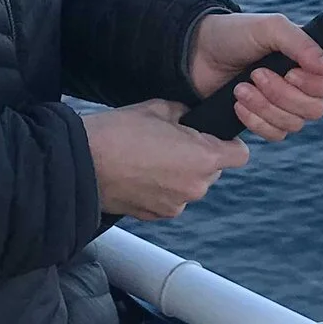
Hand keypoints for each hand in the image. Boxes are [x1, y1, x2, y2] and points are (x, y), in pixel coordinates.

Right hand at [81, 98, 247, 220]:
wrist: (82, 163)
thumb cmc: (118, 133)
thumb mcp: (158, 108)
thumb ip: (184, 114)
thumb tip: (190, 117)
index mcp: (204, 158)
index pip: (240, 155)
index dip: (229, 143)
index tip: (213, 137)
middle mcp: (196, 186)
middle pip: (214, 170)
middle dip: (198, 157)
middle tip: (170, 142)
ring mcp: (177, 204)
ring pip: (191, 185)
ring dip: (179, 174)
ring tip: (150, 158)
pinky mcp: (157, 215)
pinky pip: (171, 199)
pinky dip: (162, 189)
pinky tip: (140, 174)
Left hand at [187, 13, 322, 141]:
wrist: (198, 52)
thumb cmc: (236, 34)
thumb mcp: (269, 28)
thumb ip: (301, 43)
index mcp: (316, 60)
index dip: (321, 85)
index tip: (292, 72)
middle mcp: (308, 85)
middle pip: (317, 109)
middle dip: (282, 95)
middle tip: (256, 74)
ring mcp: (288, 105)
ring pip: (294, 124)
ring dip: (265, 106)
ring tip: (241, 87)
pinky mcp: (267, 120)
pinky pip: (275, 134)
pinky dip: (255, 120)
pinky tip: (238, 103)